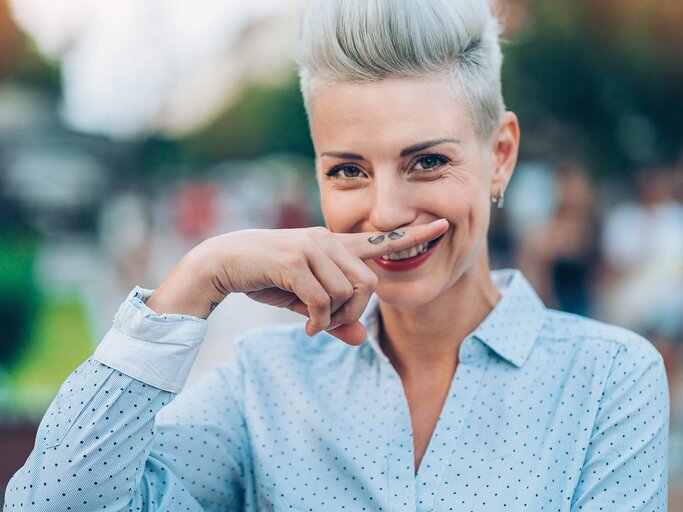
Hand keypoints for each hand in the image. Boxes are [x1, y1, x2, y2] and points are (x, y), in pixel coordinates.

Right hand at [146, 219, 448, 345]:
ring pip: (348, 293)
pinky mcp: (294, 260)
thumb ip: (334, 318)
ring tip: (313, 325)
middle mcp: (327, 240)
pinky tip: (304, 328)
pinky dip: (317, 322)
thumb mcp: (305, 303)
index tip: (443, 224)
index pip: (379, 239)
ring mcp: (312, 247)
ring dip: (333, 319)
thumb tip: (361, 340)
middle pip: (368, 284)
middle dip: (354, 314)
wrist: (222, 263)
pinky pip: (323, 300)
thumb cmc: (265, 278)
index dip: (412, 235)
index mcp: (334, 245)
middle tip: (330, 326)